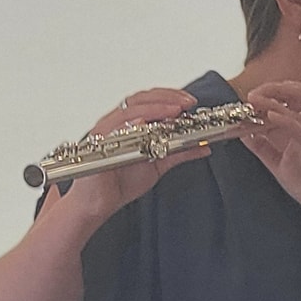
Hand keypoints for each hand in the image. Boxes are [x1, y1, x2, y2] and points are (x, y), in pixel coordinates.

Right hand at [54, 88, 206, 224]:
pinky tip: (144, 124)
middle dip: (165, 99)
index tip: (190, 102)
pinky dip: (129, 125)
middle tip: (186, 104)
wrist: (99, 203)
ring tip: (173, 111)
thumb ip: (179, 153)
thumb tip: (204, 146)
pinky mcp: (97, 146)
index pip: (148, 100)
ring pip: (128, 112)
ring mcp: (105, 133)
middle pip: (139, 100)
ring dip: (153, 109)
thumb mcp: (158, 165)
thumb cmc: (121, 181)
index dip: (169, 96)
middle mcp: (116, 124)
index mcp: (129, 124)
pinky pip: (112, 131)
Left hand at [240, 80, 300, 239]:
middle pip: (298, 92)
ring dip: (275, 98)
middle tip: (252, 95)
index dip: (268, 95)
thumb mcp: (278, 164)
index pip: (290, 99)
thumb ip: (262, 148)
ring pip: (300, 103)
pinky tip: (270, 116)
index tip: (248, 101)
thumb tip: (243, 133)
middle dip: (273, 88)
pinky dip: (285, 119)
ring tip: (256, 99)